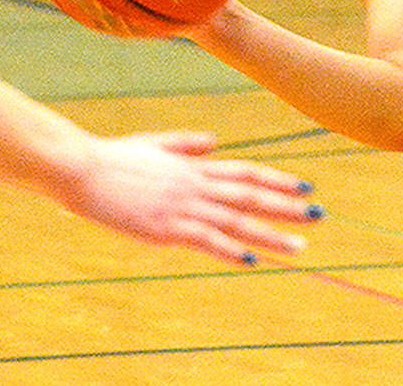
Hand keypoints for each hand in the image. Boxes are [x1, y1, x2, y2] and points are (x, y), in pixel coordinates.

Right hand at [54, 129, 322, 265]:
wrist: (82, 169)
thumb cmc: (114, 157)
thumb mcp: (156, 144)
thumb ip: (187, 143)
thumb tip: (215, 142)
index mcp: (196, 167)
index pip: (247, 173)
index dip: (278, 181)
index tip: (306, 188)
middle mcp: (197, 185)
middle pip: (251, 197)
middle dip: (288, 208)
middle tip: (320, 216)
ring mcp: (183, 207)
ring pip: (236, 222)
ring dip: (270, 235)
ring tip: (300, 247)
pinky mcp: (165, 228)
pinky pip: (205, 241)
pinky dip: (230, 251)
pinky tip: (252, 261)